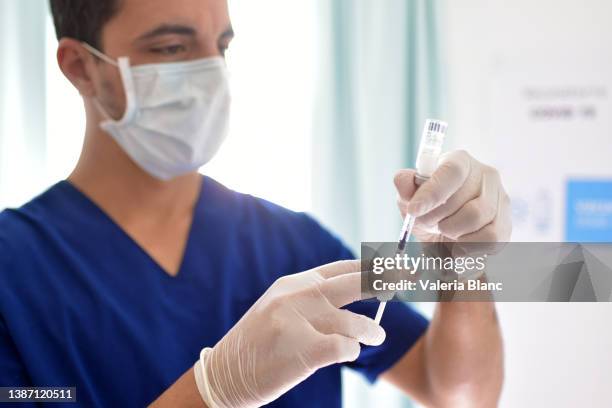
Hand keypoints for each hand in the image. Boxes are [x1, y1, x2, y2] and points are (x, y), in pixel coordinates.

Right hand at [194, 260, 384, 407]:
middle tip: (405, 280)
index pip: (340, 268)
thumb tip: (357, 286)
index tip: (393, 266)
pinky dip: (352, 351)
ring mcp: (297, 322)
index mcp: (293, 284)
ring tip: (378, 337)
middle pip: (353, 282)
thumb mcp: (280, 307)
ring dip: (371, 331)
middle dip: (383, 280)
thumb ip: (312, 296)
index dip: (370, 267)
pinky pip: (345, 347)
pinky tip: (348, 353)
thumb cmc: (260, 343)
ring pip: (353, 321)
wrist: (225, 374)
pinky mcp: (301, 350)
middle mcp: (296, 296)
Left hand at [394, 150, 511, 242]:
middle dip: (435, 217)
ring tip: (443, 229)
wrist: (444, 233)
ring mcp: (500, 197)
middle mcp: (485, 174)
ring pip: (475, 218)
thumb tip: (402, 179)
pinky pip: (490, 238)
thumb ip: (404, 186)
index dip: (432, 193)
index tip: (413, 210)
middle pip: (460, 199)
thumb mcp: (409, 197)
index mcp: (460, 161)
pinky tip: (457, 243)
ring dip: (451, 231)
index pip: (451, 172)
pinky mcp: (506, 222)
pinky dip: (469, 246)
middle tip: (425, 222)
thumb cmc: (427, 208)